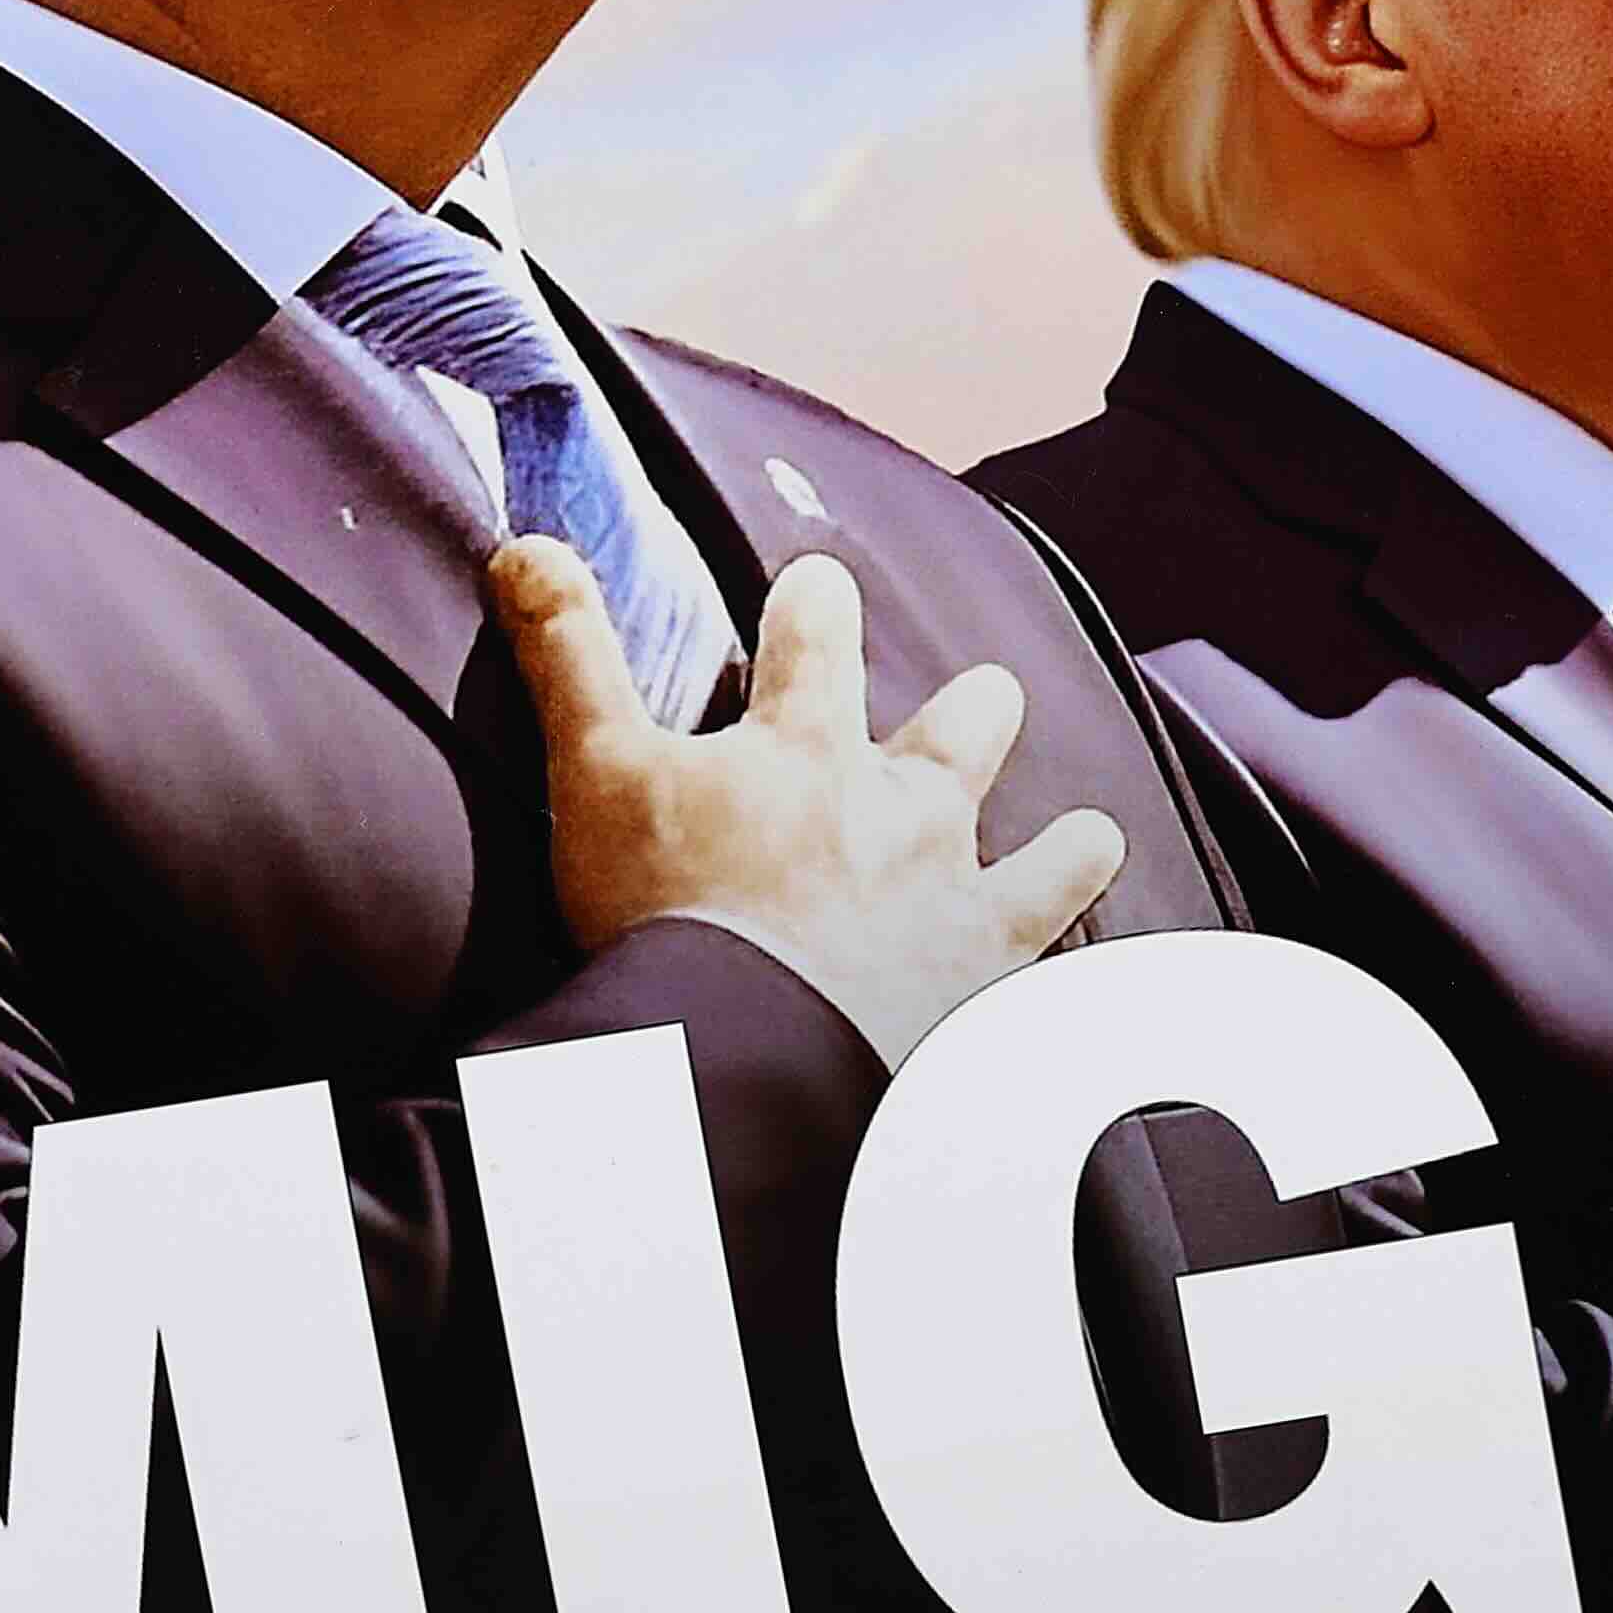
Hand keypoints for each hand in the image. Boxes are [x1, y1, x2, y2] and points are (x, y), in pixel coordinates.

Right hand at [516, 541, 1125, 1069]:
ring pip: (1059, 853)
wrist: (742, 1065)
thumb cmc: (664, 915)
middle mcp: (906, 812)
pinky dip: (1073, 978)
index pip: (817, 632)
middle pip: (968, 726)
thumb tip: (525, 547)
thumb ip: (568, 657)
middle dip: (973, 708)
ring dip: (1068, 843)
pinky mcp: (989, 1000)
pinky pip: (1063, 980)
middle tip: (979, 699)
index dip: (815, 602)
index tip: (817, 588)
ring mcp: (960, 907)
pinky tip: (1078, 990)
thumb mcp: (596, 772)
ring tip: (1086, 835)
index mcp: (808, 749)